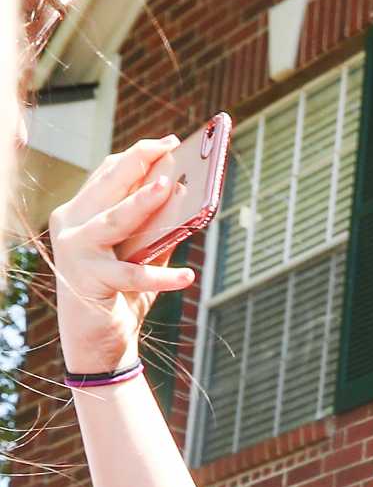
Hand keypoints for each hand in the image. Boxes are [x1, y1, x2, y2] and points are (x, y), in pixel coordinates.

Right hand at [47, 138, 198, 373]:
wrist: (97, 343)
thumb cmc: (119, 294)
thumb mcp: (139, 254)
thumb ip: (156, 229)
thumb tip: (187, 200)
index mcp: (80, 212)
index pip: (107, 174)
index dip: (137, 156)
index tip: (167, 143)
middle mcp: (71, 224)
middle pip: (107, 186)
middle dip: (138, 163)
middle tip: (168, 148)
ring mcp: (76, 251)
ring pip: (114, 220)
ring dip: (143, 202)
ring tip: (171, 187)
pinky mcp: (90, 281)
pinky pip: (132, 275)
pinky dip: (161, 276)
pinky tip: (187, 276)